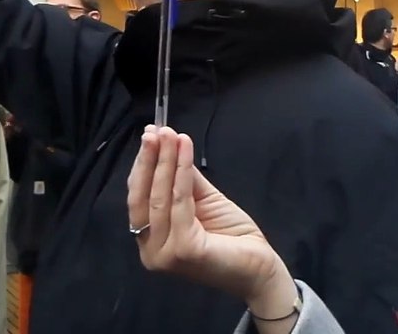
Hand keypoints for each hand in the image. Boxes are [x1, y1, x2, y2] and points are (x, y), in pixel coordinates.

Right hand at [128, 126, 287, 303]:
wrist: (259, 268)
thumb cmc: (231, 236)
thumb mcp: (202, 199)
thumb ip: (182, 177)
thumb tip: (165, 142)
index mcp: (150, 239)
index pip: (138, 198)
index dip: (141, 165)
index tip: (150, 135)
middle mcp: (150, 250)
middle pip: (143, 196)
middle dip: (149, 159)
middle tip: (156, 131)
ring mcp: (164, 253)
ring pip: (160, 197)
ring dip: (165, 161)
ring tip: (171, 135)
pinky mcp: (182, 249)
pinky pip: (180, 201)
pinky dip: (182, 171)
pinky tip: (185, 150)